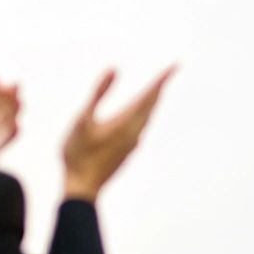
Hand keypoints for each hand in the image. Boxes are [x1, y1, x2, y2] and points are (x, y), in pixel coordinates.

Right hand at [62, 66, 175, 202]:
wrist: (82, 187)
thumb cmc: (78, 153)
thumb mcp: (83, 118)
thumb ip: (99, 92)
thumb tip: (115, 69)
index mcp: (125, 122)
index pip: (149, 95)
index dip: (162, 79)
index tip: (175, 66)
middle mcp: (134, 132)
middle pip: (151, 105)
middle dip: (160, 87)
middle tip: (170, 72)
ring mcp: (132, 144)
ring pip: (147, 117)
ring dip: (153, 100)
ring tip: (158, 89)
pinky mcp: (127, 151)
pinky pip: (141, 126)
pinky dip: (144, 113)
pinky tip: (139, 114)